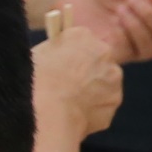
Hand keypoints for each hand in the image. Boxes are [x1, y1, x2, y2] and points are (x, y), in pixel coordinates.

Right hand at [33, 24, 121, 143]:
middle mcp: (104, 52)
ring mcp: (113, 77)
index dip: (70, 55)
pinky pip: (103, 105)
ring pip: (104, 83)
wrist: (49, 111)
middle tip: (66, 86)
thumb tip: (56, 59)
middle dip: (86, 71)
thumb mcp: (37, 55)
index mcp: (81, 36)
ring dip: (92, 91)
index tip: (62, 65)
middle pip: (97, 60)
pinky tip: (75, 115)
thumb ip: (54, 53)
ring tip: (69, 104)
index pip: (80, 41)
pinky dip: (92, 110)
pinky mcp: (114, 101)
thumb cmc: (36, 81)